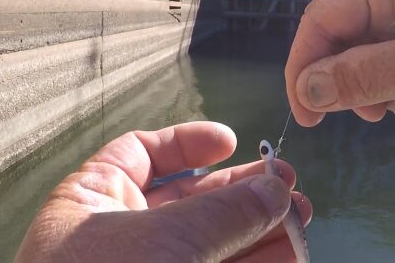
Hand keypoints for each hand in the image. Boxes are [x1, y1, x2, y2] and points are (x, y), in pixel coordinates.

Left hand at [15, 121, 311, 262]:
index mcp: (93, 202)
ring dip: (259, 230)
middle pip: (190, 200)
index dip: (187, 144)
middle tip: (289, 186)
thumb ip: (224, 212)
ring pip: (212, 243)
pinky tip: (289, 256)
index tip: (232, 143)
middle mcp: (119, 235)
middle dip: (242, 192)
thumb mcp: (165, 239)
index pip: (138, 154)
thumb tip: (276, 188)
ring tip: (302, 220)